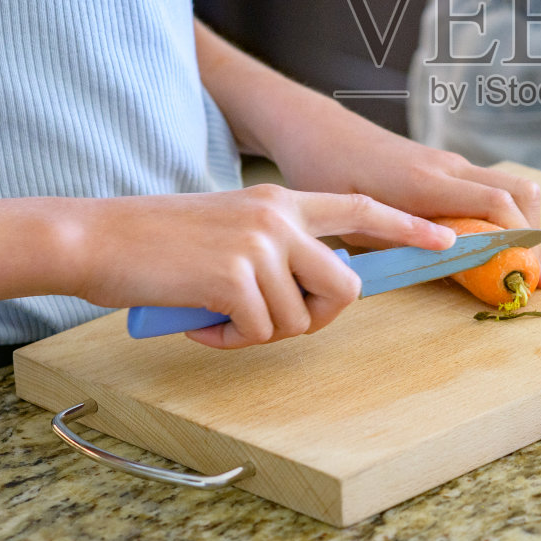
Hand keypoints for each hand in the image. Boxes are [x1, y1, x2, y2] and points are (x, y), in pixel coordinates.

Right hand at [74, 184, 455, 349]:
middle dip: (315, 317)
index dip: (405, 225)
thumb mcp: (228, 227)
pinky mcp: (235, 276)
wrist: (96, 237)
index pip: (359, 208)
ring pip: (298, 317)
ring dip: (258, 332)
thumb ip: (273, 247)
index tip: (444, 238)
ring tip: (215, 315)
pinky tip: (199, 322)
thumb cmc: (156, 242)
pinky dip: (227, 341)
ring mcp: (259, 244)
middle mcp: (278, 216)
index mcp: (280, 199)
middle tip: (266, 322)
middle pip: (345, 284)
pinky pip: (258, 332)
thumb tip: (305, 293)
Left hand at [267, 101, 540, 284]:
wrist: (317, 131)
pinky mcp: (444, 167)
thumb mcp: (357, 221)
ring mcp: (449, 164)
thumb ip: (403, 243)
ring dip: (521, 225)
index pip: (497, 204)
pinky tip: (489, 246)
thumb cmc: (327, 174)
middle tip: (533, 277)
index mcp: (426, 182)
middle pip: (519, 192)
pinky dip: (502, 216)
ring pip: (509, 188)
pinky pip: (489, 188)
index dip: (520, 240)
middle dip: (533, 236)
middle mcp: (448, 168)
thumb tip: (450, 266)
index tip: (529, 275)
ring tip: (516, 266)